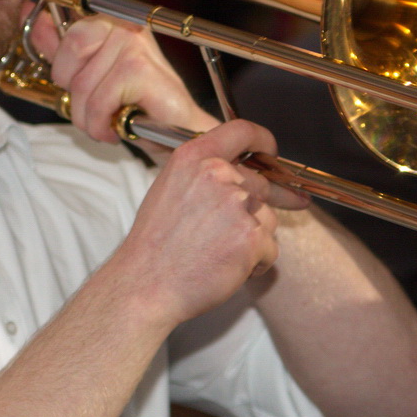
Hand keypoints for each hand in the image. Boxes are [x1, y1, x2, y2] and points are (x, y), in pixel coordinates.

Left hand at [27, 0, 212, 144]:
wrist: (177, 130)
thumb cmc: (136, 103)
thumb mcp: (89, 76)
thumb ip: (60, 48)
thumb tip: (33, 16)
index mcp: (108, 23)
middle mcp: (122, 25)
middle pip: (68, 49)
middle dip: (73, 87)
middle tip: (96, 102)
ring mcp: (132, 43)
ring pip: (80, 83)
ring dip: (88, 115)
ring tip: (109, 118)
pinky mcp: (139, 68)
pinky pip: (98, 99)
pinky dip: (101, 123)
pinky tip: (117, 124)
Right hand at [114, 120, 283, 324]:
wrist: (146, 285)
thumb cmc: (155, 246)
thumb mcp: (170, 190)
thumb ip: (204, 174)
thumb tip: (238, 173)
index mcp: (194, 158)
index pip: (241, 131)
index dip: (261, 140)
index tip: (269, 151)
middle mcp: (217, 174)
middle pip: (259, 184)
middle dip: (252, 211)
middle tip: (230, 233)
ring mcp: (237, 204)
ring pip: (268, 218)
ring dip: (253, 238)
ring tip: (218, 253)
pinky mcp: (251, 236)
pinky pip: (271, 247)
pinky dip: (256, 263)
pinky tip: (227, 268)